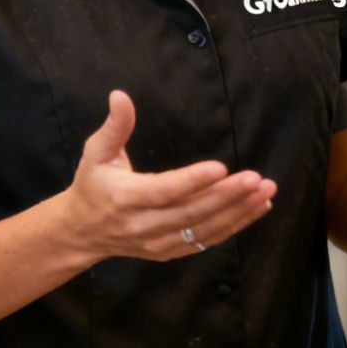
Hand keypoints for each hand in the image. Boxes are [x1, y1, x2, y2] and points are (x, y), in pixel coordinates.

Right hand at [64, 91, 276, 260]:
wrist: (81, 232)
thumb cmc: (93, 184)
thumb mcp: (96, 152)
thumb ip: (114, 126)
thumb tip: (121, 95)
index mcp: (125, 198)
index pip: (163, 190)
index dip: (192, 181)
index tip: (221, 167)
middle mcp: (143, 225)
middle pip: (190, 212)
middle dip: (227, 196)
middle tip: (257, 179)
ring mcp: (158, 242)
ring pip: (203, 229)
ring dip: (238, 212)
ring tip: (265, 192)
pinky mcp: (170, 251)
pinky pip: (206, 241)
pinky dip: (234, 226)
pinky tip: (257, 208)